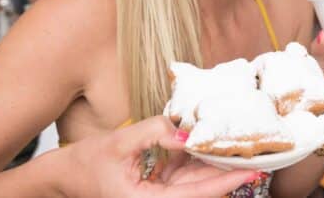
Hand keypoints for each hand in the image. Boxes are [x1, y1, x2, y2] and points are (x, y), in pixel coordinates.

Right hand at [63, 116, 259, 196]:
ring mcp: (158, 195)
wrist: (64, 177)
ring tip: (241, 144)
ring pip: (195, 179)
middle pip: (201, 187)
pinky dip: (197, 157)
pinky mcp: (157, 186)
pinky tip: (212, 141)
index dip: (226, 182)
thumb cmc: (85, 163)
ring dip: (215, 163)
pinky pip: (183, 172)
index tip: (252, 170)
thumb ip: (154, 133)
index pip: (196, 193)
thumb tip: (188, 132)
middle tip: (259, 153)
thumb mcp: (119, 142)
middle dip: (228, 171)